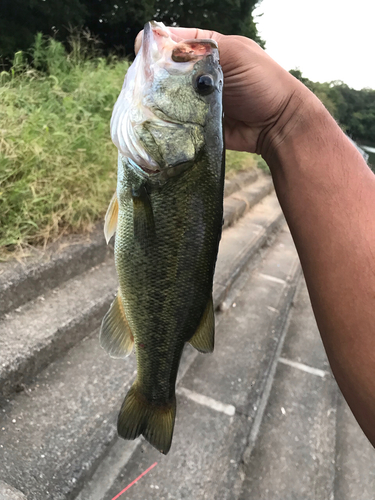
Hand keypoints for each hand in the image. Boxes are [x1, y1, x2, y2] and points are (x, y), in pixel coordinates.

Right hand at [135, 27, 309, 154]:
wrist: (279, 126)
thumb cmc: (263, 83)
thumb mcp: (236, 53)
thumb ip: (202, 47)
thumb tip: (163, 43)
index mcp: (210, 51)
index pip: (175, 42)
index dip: (157, 46)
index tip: (141, 54)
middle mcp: (200, 74)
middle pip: (167, 72)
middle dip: (154, 76)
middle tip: (141, 84)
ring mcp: (198, 101)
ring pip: (169, 97)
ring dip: (159, 100)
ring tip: (145, 104)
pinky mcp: (198, 124)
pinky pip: (178, 122)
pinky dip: (169, 122)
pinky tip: (157, 122)